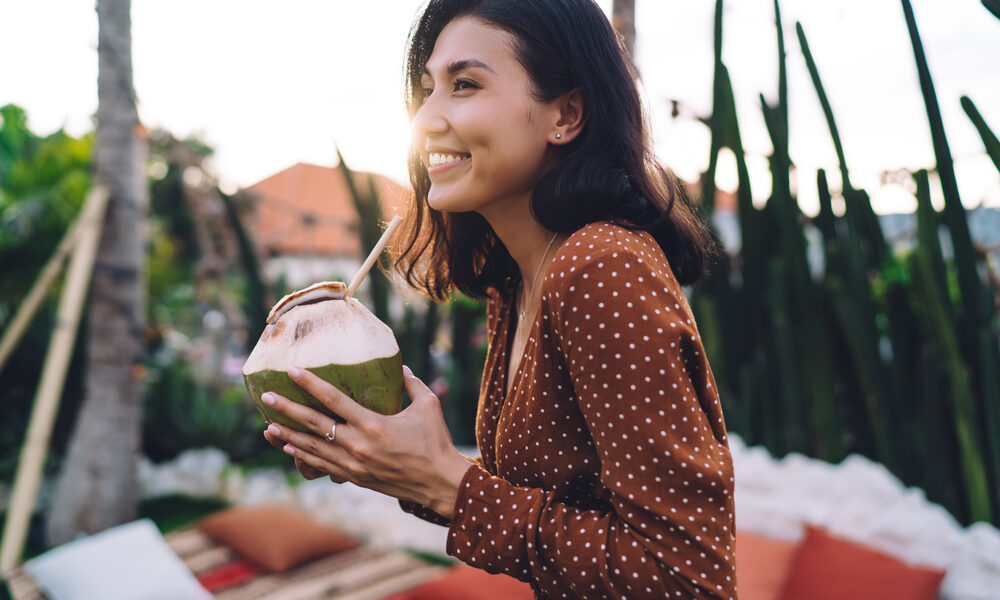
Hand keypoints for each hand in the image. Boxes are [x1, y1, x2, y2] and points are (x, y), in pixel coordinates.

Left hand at [261, 365, 471, 517]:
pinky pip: (322, 466)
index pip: (333, 400)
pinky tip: (290, 449)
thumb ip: (411, 384)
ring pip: (312, 448)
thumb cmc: (436, 442)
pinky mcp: (355, 478)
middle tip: (267, 397)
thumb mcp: (428, 406)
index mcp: (373, 425)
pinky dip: (303, 456)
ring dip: (288, 437)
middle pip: (314, 424)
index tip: (291, 371)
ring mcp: (353, 465)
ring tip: (267, 426)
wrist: (439, 484)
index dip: (310, 384)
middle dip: (287, 409)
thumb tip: (400, 367)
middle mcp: (357, 445)